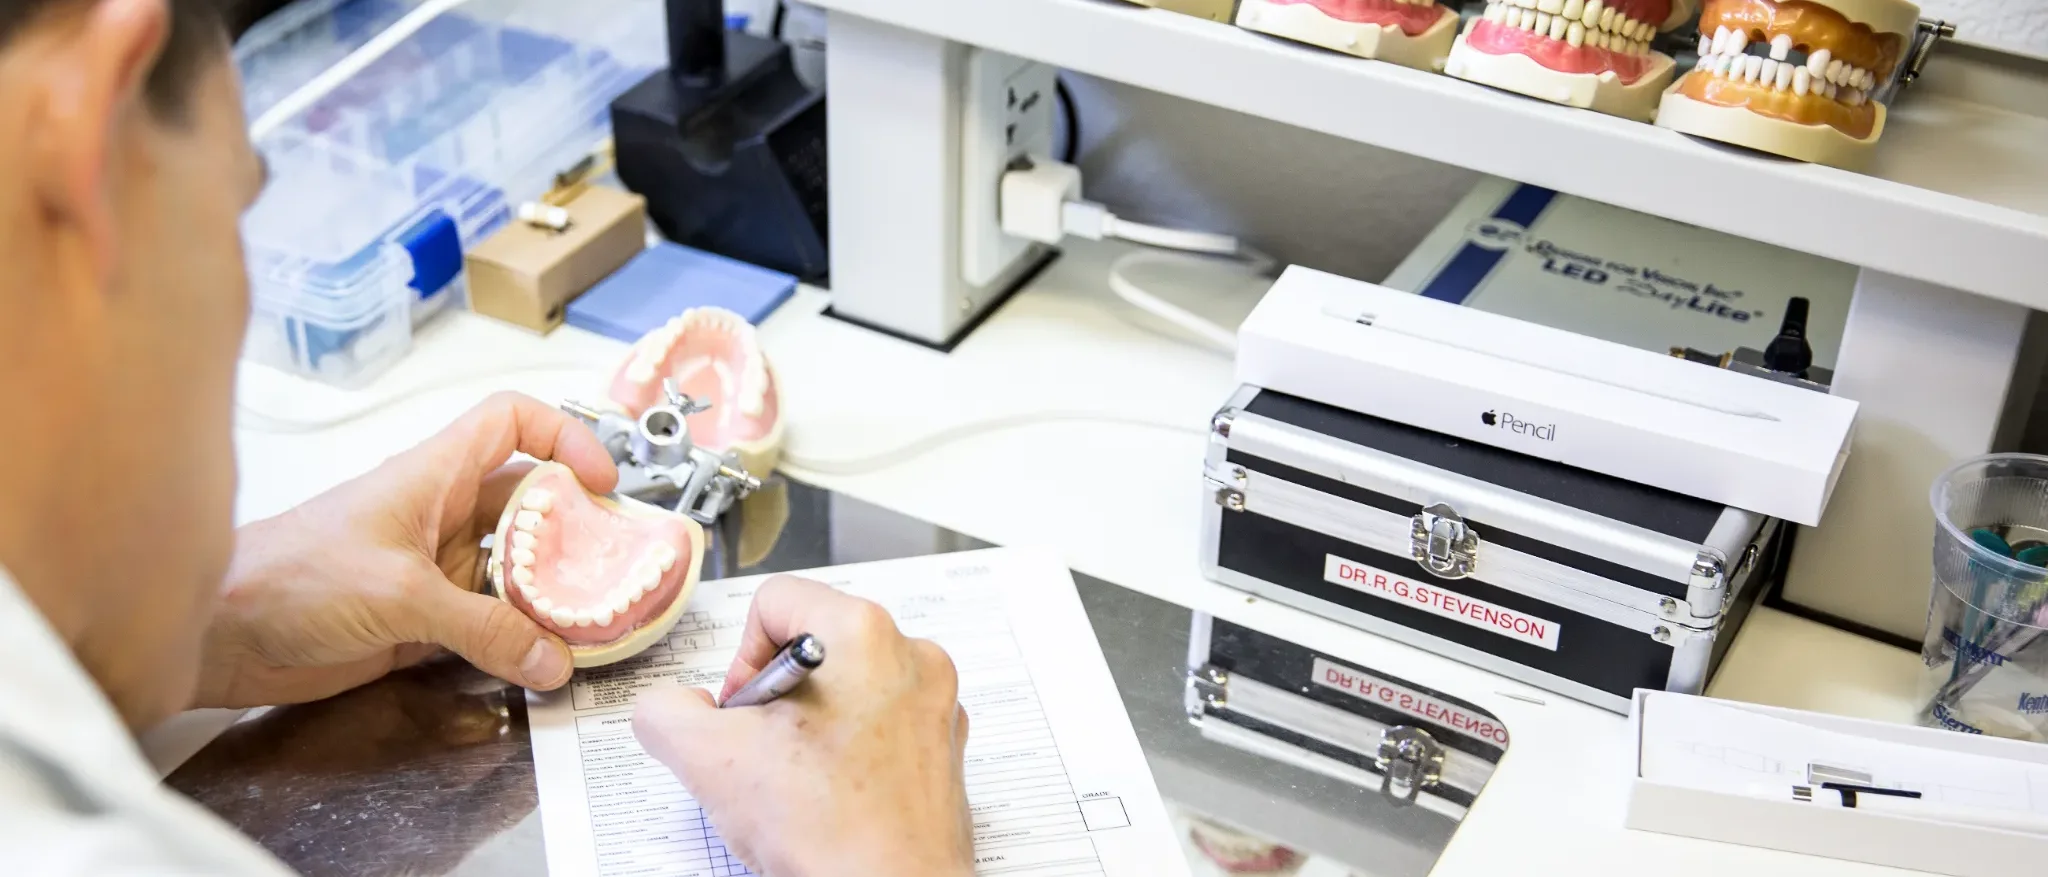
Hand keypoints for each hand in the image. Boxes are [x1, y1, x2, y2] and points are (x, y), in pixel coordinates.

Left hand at [194, 392, 619, 708]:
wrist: (220, 636)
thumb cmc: (287, 578)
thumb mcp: (398, 596)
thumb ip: (482, 629)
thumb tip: (551, 656)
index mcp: (433, 475)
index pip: (511, 423)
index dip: (564, 437)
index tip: (601, 479)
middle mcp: (442, 515)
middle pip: (531, 504)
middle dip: (576, 531)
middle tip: (615, 567)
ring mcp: (436, 568)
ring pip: (517, 568)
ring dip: (553, 594)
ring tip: (592, 621)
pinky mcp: (424, 620)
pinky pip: (492, 622)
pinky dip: (521, 639)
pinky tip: (543, 660)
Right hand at [633, 576, 973, 876]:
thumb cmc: (829, 830)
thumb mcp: (707, 759)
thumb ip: (665, 712)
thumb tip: (666, 707)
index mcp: (865, 633)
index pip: (775, 602)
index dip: (740, 660)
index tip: (741, 714)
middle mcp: (913, 657)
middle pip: (814, 646)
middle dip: (775, 698)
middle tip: (763, 752)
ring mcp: (935, 706)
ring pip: (847, 690)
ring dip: (810, 727)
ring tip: (799, 781)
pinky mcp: (943, 751)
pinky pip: (881, 729)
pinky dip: (849, 754)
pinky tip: (830, 798)